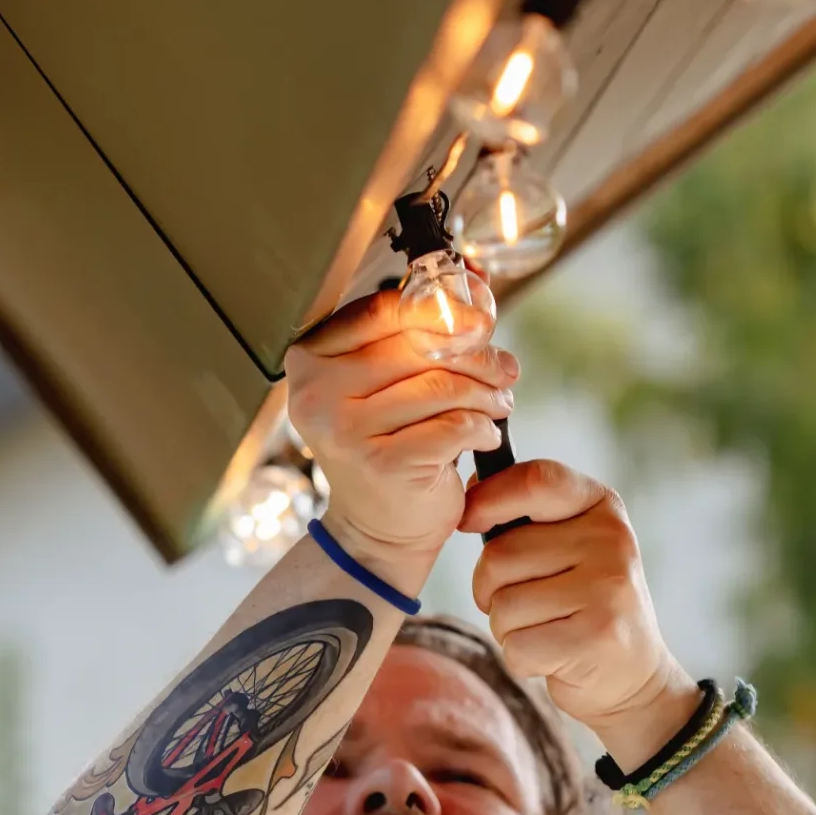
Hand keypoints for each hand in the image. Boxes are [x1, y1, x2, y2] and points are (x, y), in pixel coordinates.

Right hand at [286, 286, 517, 589]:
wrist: (375, 532)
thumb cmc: (385, 446)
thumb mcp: (386, 386)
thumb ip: (415, 337)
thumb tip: (475, 282)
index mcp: (310, 359)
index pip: (382, 311)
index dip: (439, 307)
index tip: (479, 321)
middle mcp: (317, 392)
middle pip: (420, 347)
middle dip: (477, 356)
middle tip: (505, 371)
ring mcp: (345, 429)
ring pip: (443, 386)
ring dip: (487, 394)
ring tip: (500, 404)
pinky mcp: (382, 464)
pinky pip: (455, 426)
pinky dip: (482, 429)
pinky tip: (485, 436)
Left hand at [462, 460, 699, 768]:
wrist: (634, 676)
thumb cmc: (584, 603)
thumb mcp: (568, 545)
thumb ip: (526, 515)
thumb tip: (469, 491)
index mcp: (602, 507)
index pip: (536, 480)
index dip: (488, 497)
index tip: (468, 519)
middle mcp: (611, 541)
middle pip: (500, 555)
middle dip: (490, 588)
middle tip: (525, 604)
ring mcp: (607, 588)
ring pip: (503, 605)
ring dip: (507, 627)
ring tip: (546, 629)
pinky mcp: (596, 637)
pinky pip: (516, 645)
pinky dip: (521, 658)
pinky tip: (554, 655)